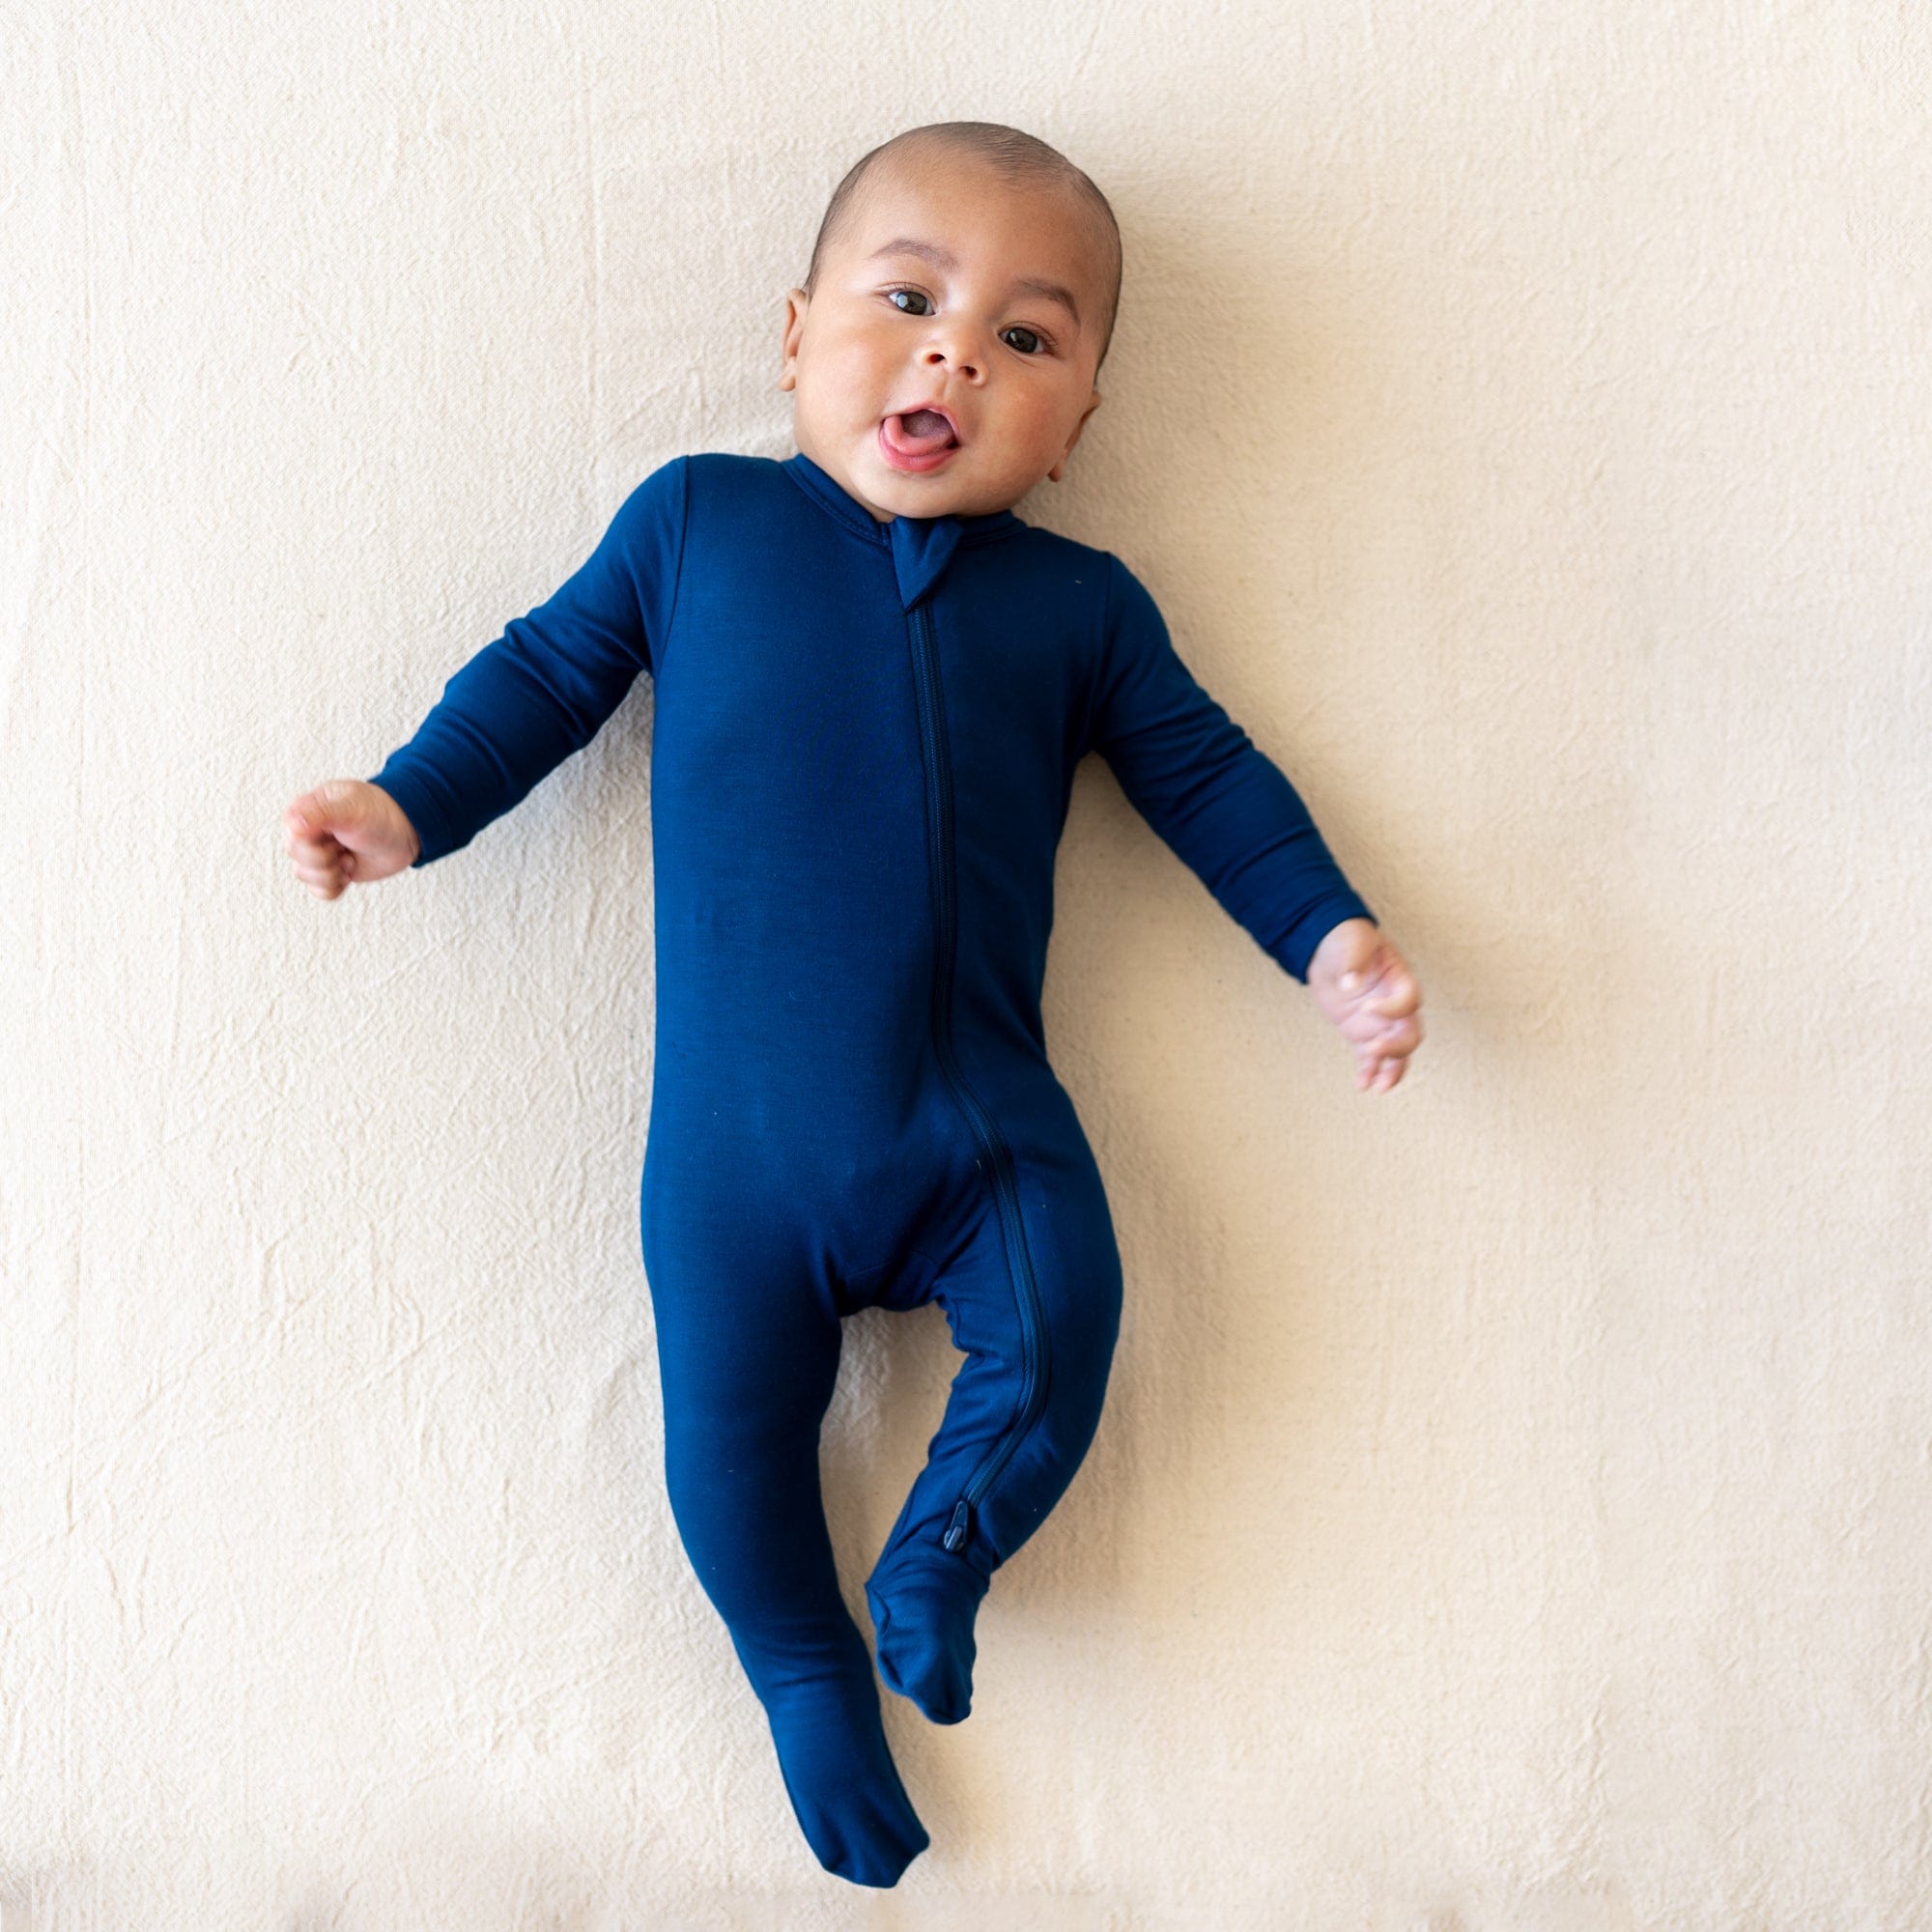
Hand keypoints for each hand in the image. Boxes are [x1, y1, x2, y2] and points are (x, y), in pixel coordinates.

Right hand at [282, 780, 420, 899]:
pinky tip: (349, 873)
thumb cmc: (379, 814)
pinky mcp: (331, 872)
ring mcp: (318, 853)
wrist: (406, 833)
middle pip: (297, 859)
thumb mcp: (351, 809)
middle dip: (325, 859)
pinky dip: (334, 888)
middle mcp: (307, 833)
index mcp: (305, 811)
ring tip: (350, 859)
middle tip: (344, 846)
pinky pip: (319, 891)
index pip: (291, 836)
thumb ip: (320, 814)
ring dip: (331, 874)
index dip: (311, 844)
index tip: (334, 835)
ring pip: (305, 877)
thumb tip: (292, 824)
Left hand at [1305, 918, 1423, 1093]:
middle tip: (1373, 1049)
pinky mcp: (1362, 1035)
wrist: (1326, 948)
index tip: (1366, 1006)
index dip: (1393, 1008)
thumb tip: (1349, 984)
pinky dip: (1369, 1072)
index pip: (1410, 1000)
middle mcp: (1395, 1006)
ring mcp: (1380, 1023)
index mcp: (1400, 980)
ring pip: (1398, 1053)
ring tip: (1379, 1086)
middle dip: (1395, 1046)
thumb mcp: (1351, 941)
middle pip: (1410, 1033)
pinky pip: (1372, 1059)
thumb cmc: (1346, 940)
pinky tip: (1363, 1085)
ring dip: (1392, 1070)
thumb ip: (1353, 961)